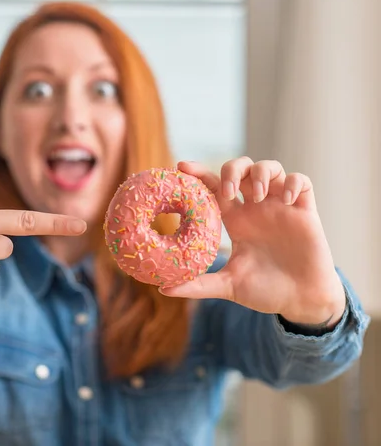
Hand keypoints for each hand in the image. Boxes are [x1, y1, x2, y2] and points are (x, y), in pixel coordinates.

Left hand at [159, 157, 345, 327]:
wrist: (301, 302)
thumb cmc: (265, 292)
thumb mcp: (228, 286)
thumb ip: (198, 285)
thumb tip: (164, 289)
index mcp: (236, 220)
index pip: (214, 186)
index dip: (199, 173)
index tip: (182, 167)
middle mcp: (256, 208)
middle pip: (241, 168)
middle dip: (232, 170)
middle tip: (228, 192)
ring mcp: (280, 207)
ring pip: (270, 167)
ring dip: (261, 173)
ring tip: (257, 196)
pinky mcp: (305, 211)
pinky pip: (301, 181)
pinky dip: (293, 183)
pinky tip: (287, 201)